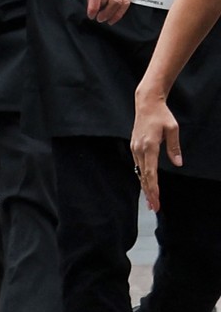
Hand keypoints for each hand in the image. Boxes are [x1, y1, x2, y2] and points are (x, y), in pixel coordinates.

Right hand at [131, 88, 181, 211]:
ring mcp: (135, 148)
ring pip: (139, 172)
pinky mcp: (134, 147)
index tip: (157, 200)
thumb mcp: (173, 129)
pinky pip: (138, 166)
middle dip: (149, 193)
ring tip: (151, 200)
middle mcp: (139, 149)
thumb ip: (174, 148)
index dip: (154, 188)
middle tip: (155, 207)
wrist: (146, 104)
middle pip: (143, 176)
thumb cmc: (161, 115)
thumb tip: (178, 164)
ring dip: (145, 186)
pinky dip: (142, 177)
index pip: (151, 173)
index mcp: (149, 146)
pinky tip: (146, 184)